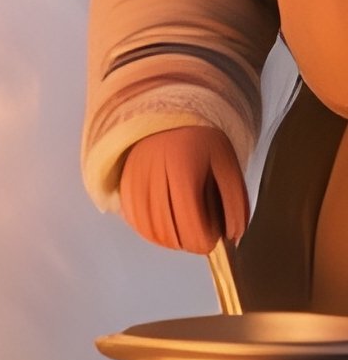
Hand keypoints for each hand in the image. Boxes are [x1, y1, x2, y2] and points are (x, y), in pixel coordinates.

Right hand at [119, 125, 247, 252]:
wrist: (165, 116)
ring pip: (149, 230)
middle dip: (188, 243)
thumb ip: (235, 201)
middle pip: (168, 231)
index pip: (189, 223)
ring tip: (185, 233)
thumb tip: (234, 236)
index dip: (204, 240)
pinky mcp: (123, 187)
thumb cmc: (200, 141)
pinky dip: (151, 232)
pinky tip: (165, 228)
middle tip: (202, 236)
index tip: (215, 238)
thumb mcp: (227, 164)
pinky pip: (134, 221)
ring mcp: (133, 183)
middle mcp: (152, 178)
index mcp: (181, 171)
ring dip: (169, 241)